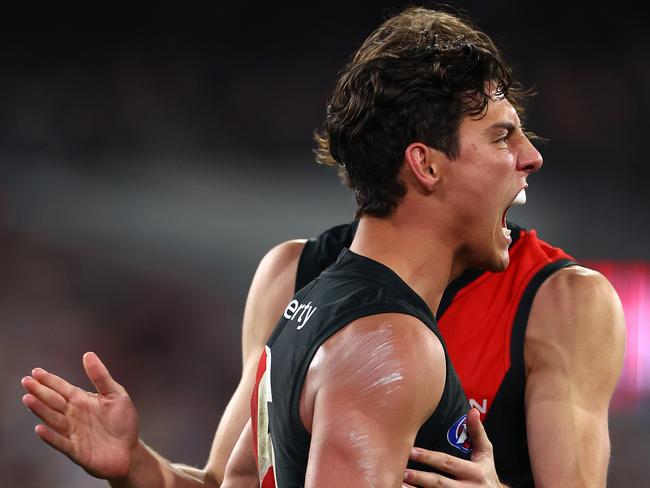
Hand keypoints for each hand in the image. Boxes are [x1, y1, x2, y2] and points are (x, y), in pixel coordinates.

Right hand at [21, 352, 139, 479]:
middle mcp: (74, 415)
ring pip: (53, 419)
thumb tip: (88, 354)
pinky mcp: (76, 450)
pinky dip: (50, 436)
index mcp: (83, 401)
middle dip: (40, 391)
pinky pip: (60, 442)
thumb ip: (101, 376)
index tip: (36, 371)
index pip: (62, 388)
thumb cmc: (123, 421)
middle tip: (26, 381)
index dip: (50, 380)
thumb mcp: (116, 394)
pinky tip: (40, 428)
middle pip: (54, 401)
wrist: (129, 451)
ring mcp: (73, 432)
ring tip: (28, 398)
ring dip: (40, 410)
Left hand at [403, 408, 504, 486]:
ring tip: (400, 483)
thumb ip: (477, 432)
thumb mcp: (485, 454)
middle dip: (420, 477)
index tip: (412, 451)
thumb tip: (472, 411)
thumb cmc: (486, 473)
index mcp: (474, 472)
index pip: (448, 463)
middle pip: (440, 483)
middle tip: (403, 471)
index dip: (429, 457)